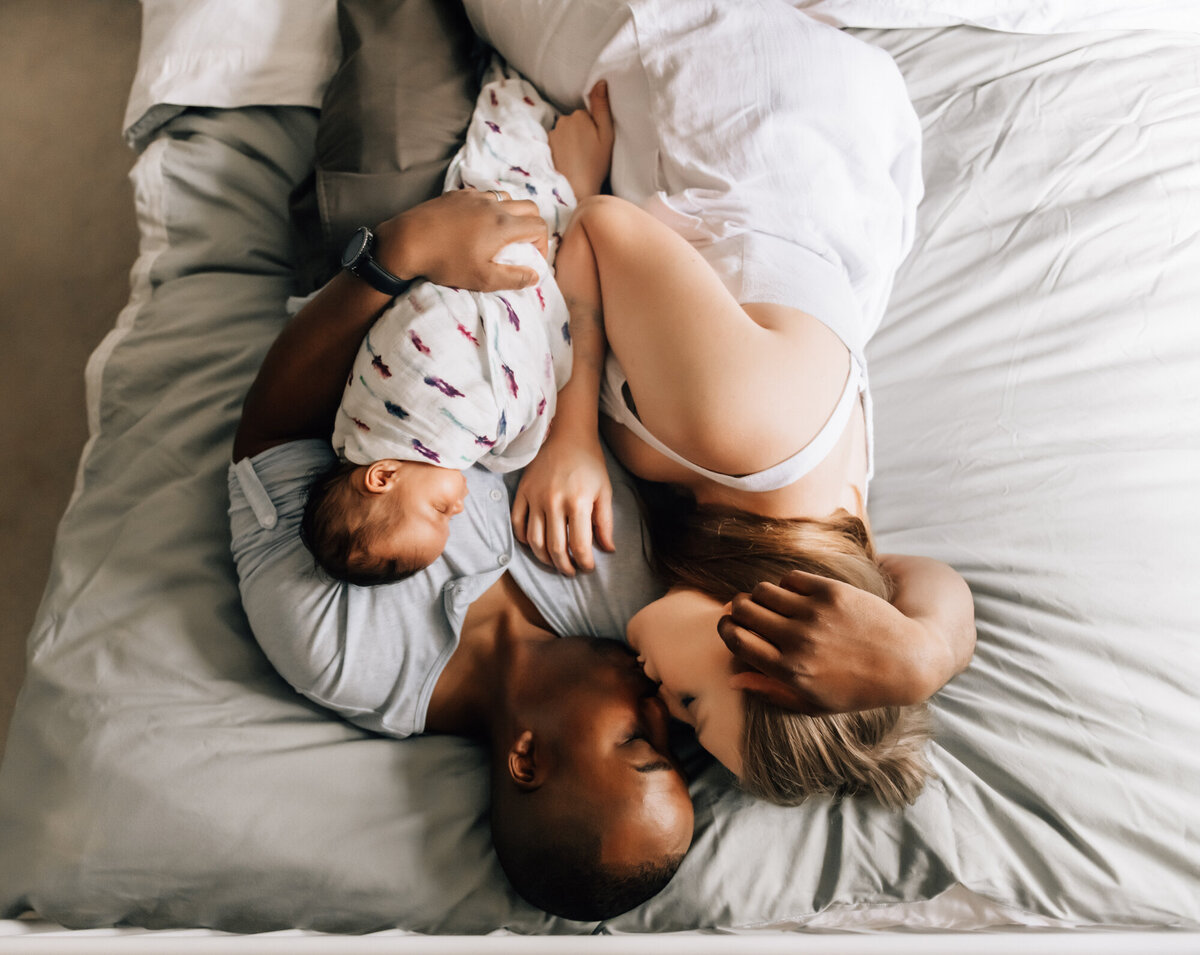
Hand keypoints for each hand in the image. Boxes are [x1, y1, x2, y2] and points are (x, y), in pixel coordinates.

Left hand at [375, 188, 548, 290]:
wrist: (407, 241)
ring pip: (506, 198)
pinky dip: (489, 208)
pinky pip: (483, 196)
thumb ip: (513, 278)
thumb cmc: (446, 262)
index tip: (531, 260)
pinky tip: (475, 224)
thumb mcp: (482, 279)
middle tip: (522, 246)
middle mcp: (493, 205)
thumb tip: (534, 276)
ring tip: (499, 235)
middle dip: (532, 226)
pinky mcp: (457, 194)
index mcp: (503, 225)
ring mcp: (474, 196)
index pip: (539, 226)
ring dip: (512, 214)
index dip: (542, 245)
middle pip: (529, 207)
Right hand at [511, 431, 614, 575]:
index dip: (584, 563)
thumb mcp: (605, 491)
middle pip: (555, 548)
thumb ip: (605, 522)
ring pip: (534, 541)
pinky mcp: (522, 492)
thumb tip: (608, 550)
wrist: (567, 435)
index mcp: (578, 502)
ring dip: (544, 559)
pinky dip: (523, 539)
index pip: (580, 545)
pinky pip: (517, 523)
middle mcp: (554, 502)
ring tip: (554, 563)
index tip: (588, 568)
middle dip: (564, 566)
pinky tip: (534, 544)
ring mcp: (535, 497)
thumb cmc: (590, 464)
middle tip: (571, 572)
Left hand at [549, 81, 613, 200]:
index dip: (594, 128)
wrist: (577, 189)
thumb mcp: (607, 134)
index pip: (587, 114)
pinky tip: (570, 161)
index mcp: (579, 115)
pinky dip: (564, 149)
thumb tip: (600, 82)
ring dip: (572, 141)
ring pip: (566, 132)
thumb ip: (602, 107)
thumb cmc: (596, 164)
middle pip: (575, 121)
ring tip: (580, 158)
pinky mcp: (547, 145)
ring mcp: (553, 133)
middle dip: (582, 132)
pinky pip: (558, 142)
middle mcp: (563, 120)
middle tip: (590, 152)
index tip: (597, 142)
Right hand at [717, 570, 943, 715]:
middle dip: (738, 609)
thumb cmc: (857, 689)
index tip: (729, 625)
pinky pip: (790, 578)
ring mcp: (815, 614)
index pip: (736, 638)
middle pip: (743, 610)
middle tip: (747, 612)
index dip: (725, 628)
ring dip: (761, 595)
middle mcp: (798, 641)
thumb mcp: (813, 704)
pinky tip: (797, 595)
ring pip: (763, 590)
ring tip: (773, 604)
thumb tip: (733, 677)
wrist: (906, 661)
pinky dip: (787, 585)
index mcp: (790, 671)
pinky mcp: (831, 591)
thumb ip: (770, 691)